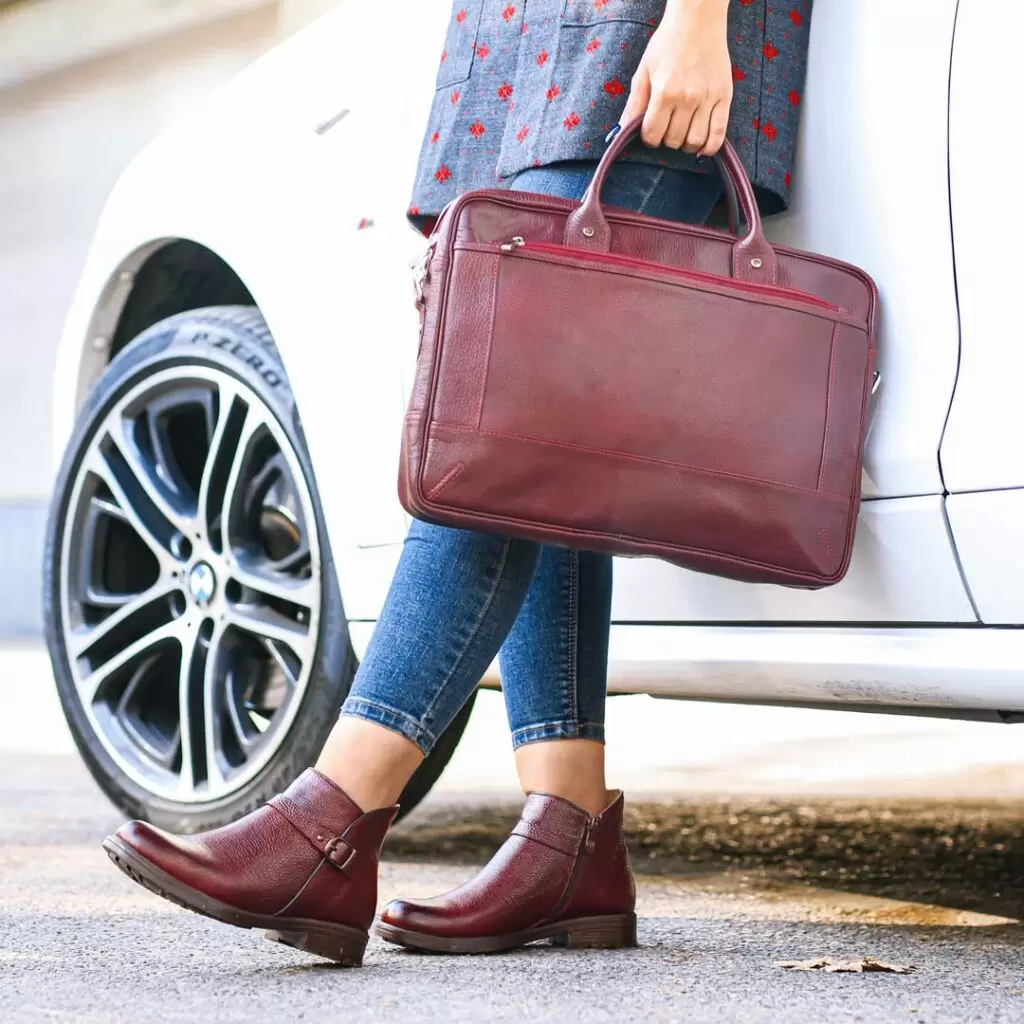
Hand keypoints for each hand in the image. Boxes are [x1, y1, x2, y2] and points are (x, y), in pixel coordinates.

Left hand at [619, 0, 732, 155]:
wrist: (698, 20)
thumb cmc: (667, 44)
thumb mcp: (644, 71)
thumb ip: (634, 104)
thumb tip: (622, 132)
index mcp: (664, 92)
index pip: (653, 134)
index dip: (648, 138)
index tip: (650, 132)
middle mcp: (687, 98)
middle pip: (673, 140)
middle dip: (666, 140)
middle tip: (666, 128)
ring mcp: (708, 98)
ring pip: (694, 141)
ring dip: (685, 145)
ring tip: (682, 134)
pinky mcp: (725, 96)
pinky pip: (718, 134)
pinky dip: (709, 147)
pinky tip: (701, 147)